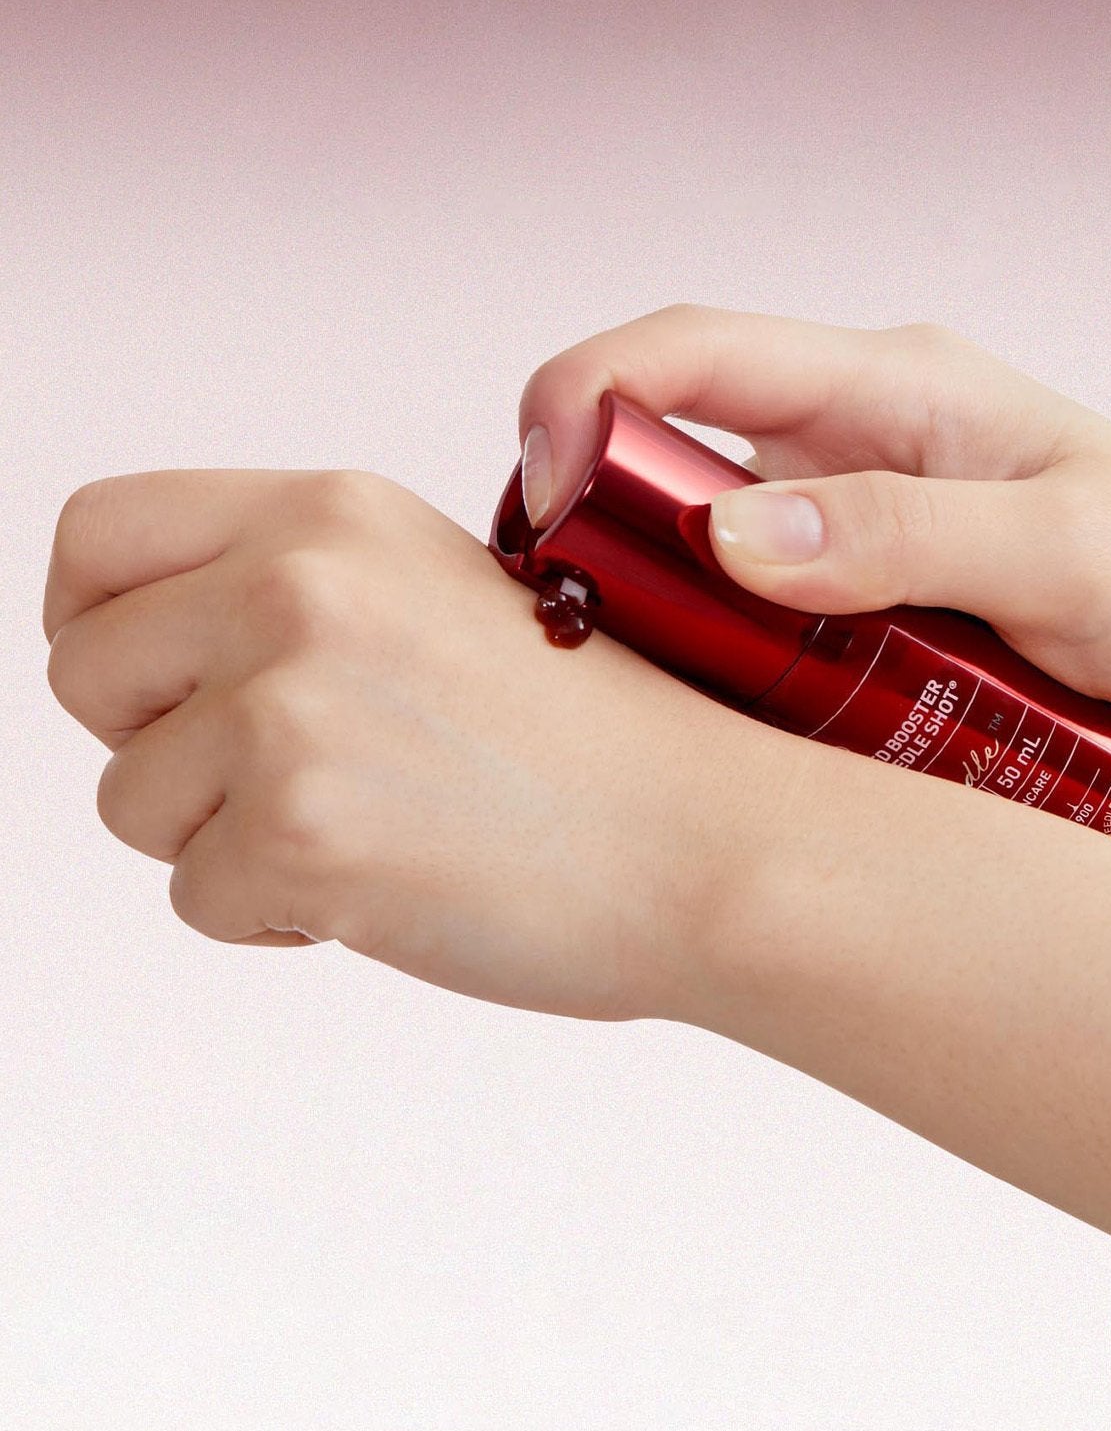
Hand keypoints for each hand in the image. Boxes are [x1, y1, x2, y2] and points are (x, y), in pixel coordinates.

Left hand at [41, 465, 743, 1017]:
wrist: (705, 841)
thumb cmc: (594, 742)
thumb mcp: (434, 595)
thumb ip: (289, 593)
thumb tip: (144, 650)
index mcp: (326, 513)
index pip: (95, 533)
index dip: (92, 617)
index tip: (142, 681)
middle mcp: (292, 590)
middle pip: (86, 676)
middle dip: (158, 746)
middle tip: (274, 781)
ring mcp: (286, 711)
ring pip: (129, 803)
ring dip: (221, 840)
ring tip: (360, 832)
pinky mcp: (296, 834)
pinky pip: (195, 899)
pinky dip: (272, 917)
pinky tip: (381, 889)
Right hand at [519, 304, 1110, 724]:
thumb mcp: (1065, 557)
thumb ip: (908, 537)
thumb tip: (732, 534)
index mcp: (893, 387)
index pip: (695, 348)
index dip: (586, 391)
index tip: (536, 483)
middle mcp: (850, 441)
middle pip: (665, 442)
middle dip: (585, 510)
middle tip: (554, 614)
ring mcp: (845, 522)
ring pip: (687, 536)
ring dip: (631, 591)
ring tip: (602, 675)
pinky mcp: (848, 598)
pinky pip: (734, 607)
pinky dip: (688, 645)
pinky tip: (684, 709)